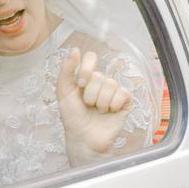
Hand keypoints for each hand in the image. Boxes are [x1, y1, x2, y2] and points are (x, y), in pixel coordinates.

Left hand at [56, 48, 132, 163]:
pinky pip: (123, 93)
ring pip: (111, 84)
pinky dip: (113, 105)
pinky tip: (109, 112)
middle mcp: (101, 82)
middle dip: (90, 93)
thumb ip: (66, 70)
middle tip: (87, 105)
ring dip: (100, 101)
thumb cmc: (72, 117)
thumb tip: (75, 49)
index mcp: (87, 77)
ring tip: (97, 111)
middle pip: (99, 76)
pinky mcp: (125, 102)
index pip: (91, 58)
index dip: (86, 69)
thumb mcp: (63, 92)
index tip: (80, 84)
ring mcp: (114, 92)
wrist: (84, 138)